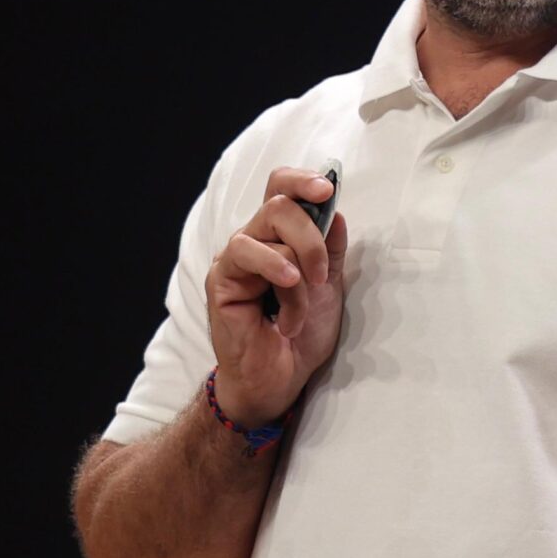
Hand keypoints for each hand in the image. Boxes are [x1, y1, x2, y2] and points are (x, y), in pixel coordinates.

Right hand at [204, 167, 349, 428]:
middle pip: (280, 201)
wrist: (280, 377)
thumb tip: (334, 211)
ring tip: (308, 292)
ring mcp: (235, 258)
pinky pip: (248, 253)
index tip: (328, 189)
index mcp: (279, 238)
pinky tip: (288, 288)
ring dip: (301, 257)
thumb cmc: (302, 333)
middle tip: (324, 274)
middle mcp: (254, 240)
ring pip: (269, 220)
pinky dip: (277, 268)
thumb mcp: (329, 285)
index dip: (303, 179)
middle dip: (313, 233)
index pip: (281, 188)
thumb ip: (331, 248)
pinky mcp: (221, 279)